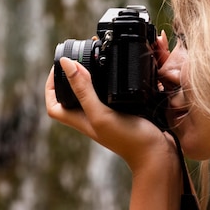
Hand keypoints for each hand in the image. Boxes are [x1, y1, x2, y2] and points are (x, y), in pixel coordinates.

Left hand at [45, 55, 177, 172]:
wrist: (158, 154)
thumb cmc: (128, 140)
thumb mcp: (100, 113)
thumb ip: (83, 90)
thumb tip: (67, 63)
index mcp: (80, 119)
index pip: (53, 104)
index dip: (50, 85)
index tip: (60, 66)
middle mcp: (92, 116)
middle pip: (73, 95)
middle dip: (73, 74)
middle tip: (80, 54)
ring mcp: (109, 114)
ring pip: (94, 91)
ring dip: (94, 74)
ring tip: (99, 56)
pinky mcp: (126, 111)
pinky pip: (114, 92)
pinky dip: (115, 79)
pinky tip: (121, 69)